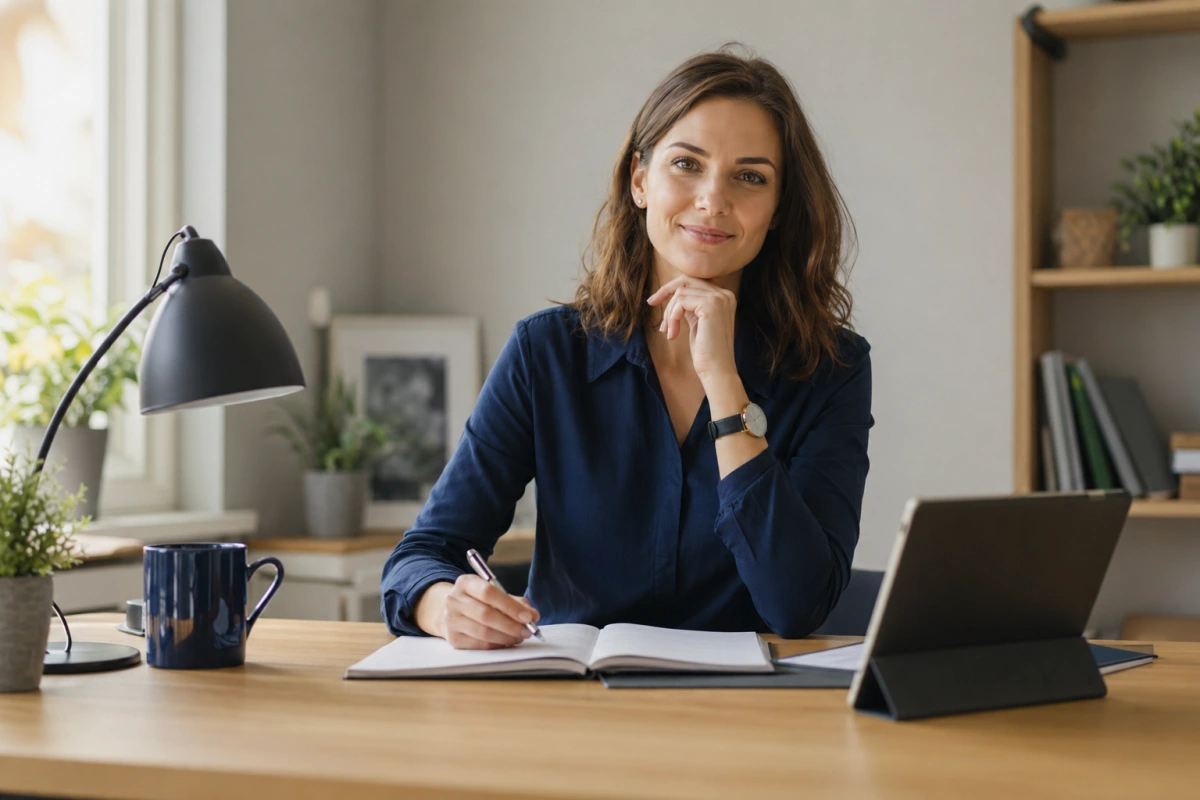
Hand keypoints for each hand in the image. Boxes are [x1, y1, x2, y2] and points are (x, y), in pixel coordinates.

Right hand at [416, 576, 540, 649]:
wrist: (449, 611)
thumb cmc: (478, 601)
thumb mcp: (494, 593)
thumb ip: (515, 602)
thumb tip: (533, 616)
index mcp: (466, 582)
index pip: (489, 592)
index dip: (510, 606)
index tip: (527, 616)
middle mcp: (454, 600)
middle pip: (486, 614)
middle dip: (511, 625)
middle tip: (528, 630)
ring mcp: (451, 620)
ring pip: (484, 632)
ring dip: (506, 637)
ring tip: (519, 636)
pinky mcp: (453, 638)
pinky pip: (480, 644)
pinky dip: (497, 644)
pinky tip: (506, 641)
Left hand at [647, 276, 737, 382]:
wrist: (717, 371)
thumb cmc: (706, 352)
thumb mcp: (697, 323)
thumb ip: (691, 307)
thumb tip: (673, 294)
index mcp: (723, 297)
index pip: (693, 282)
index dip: (672, 289)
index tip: (655, 301)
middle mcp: (724, 294)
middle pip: (686, 281)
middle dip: (665, 290)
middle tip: (651, 303)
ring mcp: (719, 298)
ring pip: (680, 293)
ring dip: (669, 314)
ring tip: (668, 332)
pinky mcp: (710, 306)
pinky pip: (680, 303)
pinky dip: (672, 318)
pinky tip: (673, 335)